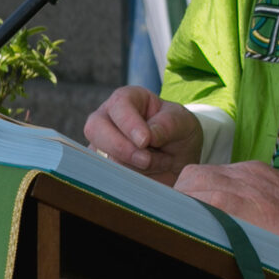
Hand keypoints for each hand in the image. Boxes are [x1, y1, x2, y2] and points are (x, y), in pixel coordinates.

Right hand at [84, 86, 201, 183]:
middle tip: (146, 160)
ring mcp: (100, 143)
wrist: (179, 160)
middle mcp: (107, 118)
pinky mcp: (101, 166)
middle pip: (96, 129)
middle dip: (121, 147)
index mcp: (127, 99)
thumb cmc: (178, 133)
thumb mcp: (182, 123)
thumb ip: (167, 125)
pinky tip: (146, 177)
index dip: (129, 123)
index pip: (119, 105)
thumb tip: (148, 135)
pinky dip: (126, 179)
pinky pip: (105, 174)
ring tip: (157, 164)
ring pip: (100, 155)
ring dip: (130, 166)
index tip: (145, 140)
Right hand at [174, 160, 278, 258]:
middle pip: (194, 178)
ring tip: (190, 209)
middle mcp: (249, 184)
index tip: (166, 221)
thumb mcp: (264, 256)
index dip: (175, 207)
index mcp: (248, 208)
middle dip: (179, 195)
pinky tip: (216, 200)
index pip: (195, 195)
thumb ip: (229, 243)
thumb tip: (199, 246)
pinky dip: (213, 182)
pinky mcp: (260, 169)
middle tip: (174, 216)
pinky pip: (225, 169)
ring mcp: (255, 173)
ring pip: (207, 170)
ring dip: (194, 188)